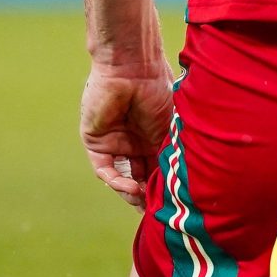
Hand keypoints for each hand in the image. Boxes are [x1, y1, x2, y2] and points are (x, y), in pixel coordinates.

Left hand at [80, 64, 173, 203]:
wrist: (134, 68)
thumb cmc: (159, 90)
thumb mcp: (171, 128)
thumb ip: (170, 154)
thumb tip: (180, 185)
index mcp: (154, 136)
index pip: (158, 169)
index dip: (164, 187)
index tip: (174, 204)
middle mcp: (134, 141)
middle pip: (141, 177)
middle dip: (148, 195)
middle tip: (158, 208)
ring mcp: (115, 142)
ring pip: (122, 177)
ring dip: (132, 192)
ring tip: (145, 199)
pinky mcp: (96, 141)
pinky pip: (105, 169)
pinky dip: (117, 181)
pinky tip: (132, 186)